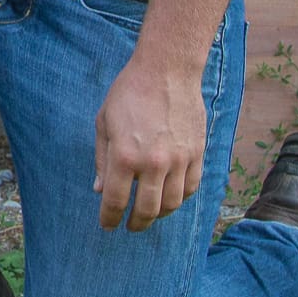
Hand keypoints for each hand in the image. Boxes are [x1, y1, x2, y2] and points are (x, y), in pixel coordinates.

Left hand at [93, 57, 204, 230]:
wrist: (166, 70)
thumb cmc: (129, 93)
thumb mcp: (104, 124)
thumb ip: (101, 160)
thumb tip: (100, 191)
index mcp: (124, 156)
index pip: (116, 201)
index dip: (110, 218)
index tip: (107, 225)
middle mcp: (153, 163)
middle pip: (147, 210)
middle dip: (136, 223)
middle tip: (130, 226)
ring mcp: (179, 160)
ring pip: (172, 204)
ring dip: (159, 215)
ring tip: (150, 214)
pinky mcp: (197, 154)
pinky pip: (191, 187)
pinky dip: (180, 198)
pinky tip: (170, 197)